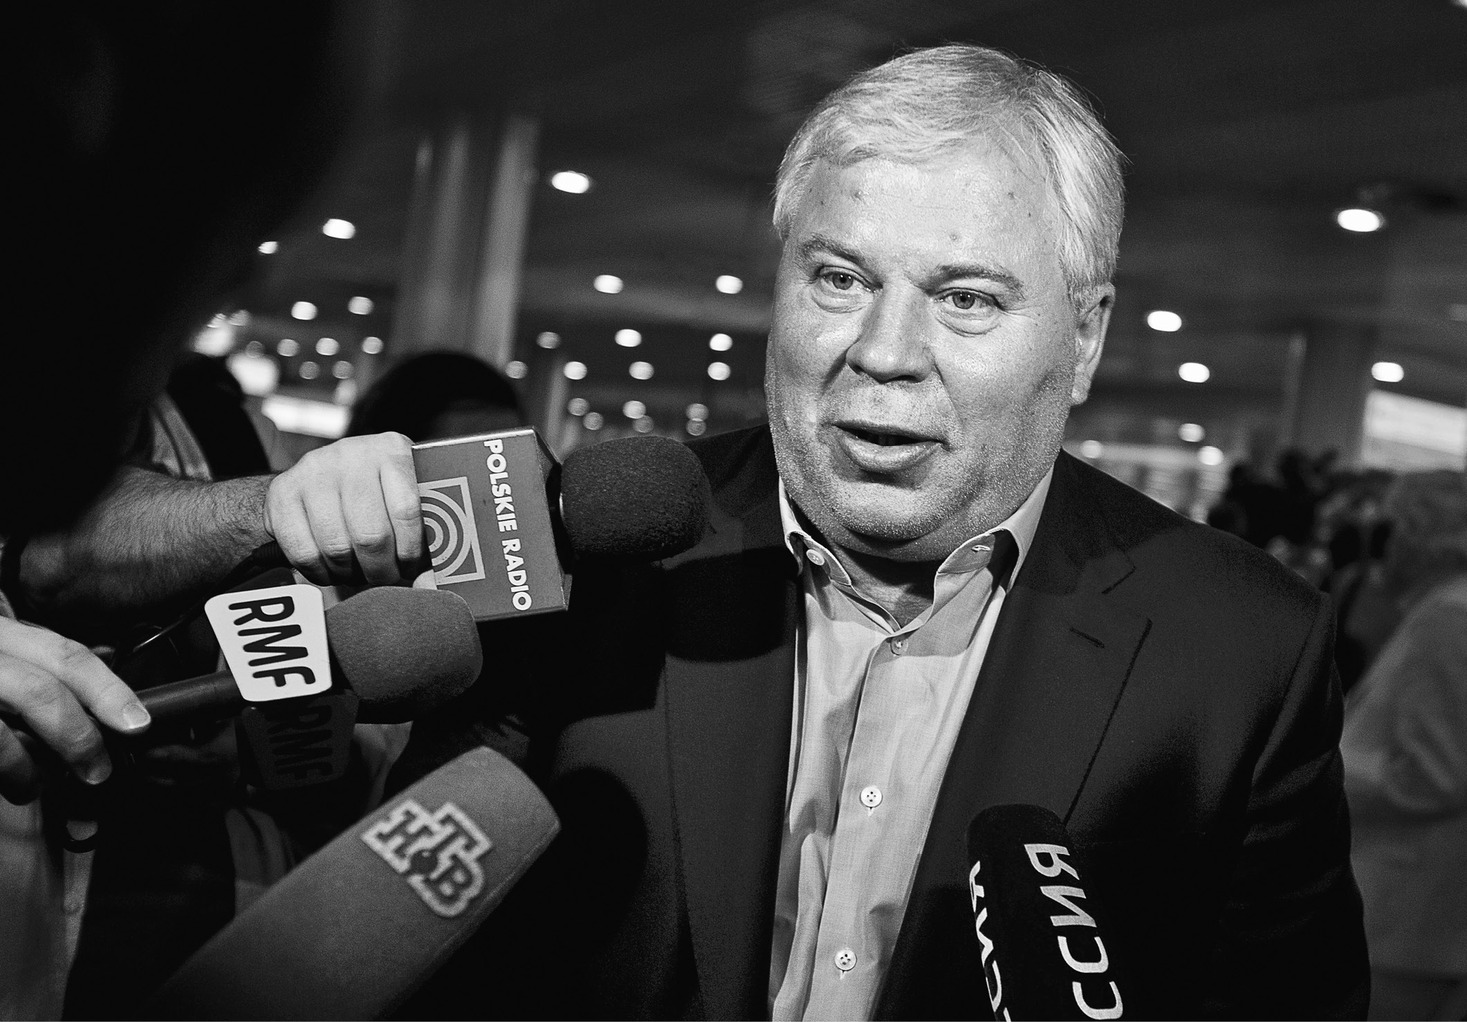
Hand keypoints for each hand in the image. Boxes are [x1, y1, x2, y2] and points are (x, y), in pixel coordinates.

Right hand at [0, 616, 150, 803]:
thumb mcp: (5, 656)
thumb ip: (38, 670)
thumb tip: (105, 699)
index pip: (65, 653)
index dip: (107, 689)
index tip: (136, 723)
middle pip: (38, 690)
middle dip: (78, 736)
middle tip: (97, 770)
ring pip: (0, 733)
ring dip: (25, 768)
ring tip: (31, 787)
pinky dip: (0, 767)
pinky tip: (4, 781)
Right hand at [263, 432, 423, 586]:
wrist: (324, 479)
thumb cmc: (381, 498)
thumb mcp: (411, 503)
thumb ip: (429, 538)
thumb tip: (431, 584)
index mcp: (393, 450)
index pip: (408, 510)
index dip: (411, 551)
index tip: (410, 566)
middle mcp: (353, 453)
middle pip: (371, 534)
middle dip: (380, 569)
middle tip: (384, 576)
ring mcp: (314, 470)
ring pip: (337, 547)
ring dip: (350, 573)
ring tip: (358, 571)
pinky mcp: (283, 491)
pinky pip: (304, 551)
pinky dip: (320, 572)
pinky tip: (332, 569)